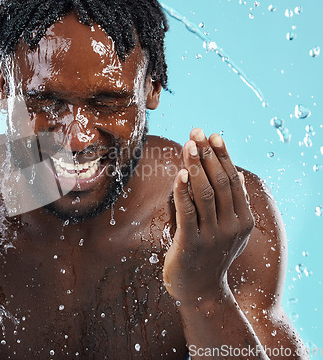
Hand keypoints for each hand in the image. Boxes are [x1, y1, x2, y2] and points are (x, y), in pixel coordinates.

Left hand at [163, 128, 253, 303]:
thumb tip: (226, 172)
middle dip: (208, 154)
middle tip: (196, 132)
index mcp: (242, 219)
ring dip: (195, 165)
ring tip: (187, 145)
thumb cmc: (207, 253)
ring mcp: (213, 236)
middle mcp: (232, 226)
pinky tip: (180, 173)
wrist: (200, 291)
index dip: (222, 155)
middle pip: (220, 182)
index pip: (233, 180)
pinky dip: (183, 191)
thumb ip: (222, 202)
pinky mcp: (192, 244)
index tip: (212, 135)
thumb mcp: (222, 227)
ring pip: (204, 193)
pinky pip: (187, 212)